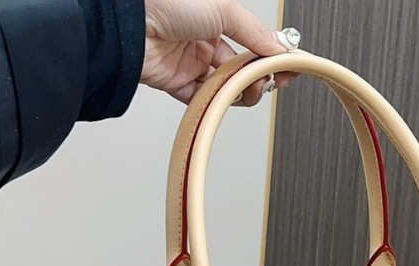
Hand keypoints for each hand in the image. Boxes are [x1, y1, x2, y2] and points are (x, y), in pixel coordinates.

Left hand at [142, 0, 295, 104]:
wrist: (132, 23)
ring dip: (237, 92)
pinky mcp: (176, 82)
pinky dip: (212, 102)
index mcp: (216, 17)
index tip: (286, 68)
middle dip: (255, 77)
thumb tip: (278, 47)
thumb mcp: (224, 9)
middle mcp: (203, 40)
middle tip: (266, 82)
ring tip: (245, 90)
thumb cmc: (169, 2)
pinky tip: (222, 99)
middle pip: (238, 68)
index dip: (269, 56)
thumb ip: (254, 32)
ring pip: (222, 86)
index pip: (251, 42)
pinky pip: (200, 98)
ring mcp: (190, 62)